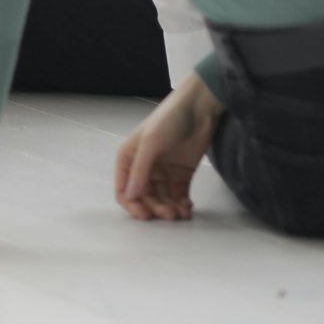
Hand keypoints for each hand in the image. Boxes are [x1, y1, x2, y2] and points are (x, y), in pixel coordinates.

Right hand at [114, 78, 221, 221]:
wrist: (199, 107)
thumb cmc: (169, 120)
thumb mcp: (151, 143)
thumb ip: (140, 171)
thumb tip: (129, 196)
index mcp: (129, 158)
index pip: (124, 190)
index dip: (133, 206)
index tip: (146, 216)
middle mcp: (144, 168)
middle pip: (145, 198)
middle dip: (156, 209)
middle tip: (171, 215)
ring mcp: (163, 172)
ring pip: (162, 199)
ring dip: (170, 209)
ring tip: (183, 213)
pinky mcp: (181, 174)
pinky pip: (178, 195)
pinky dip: (182, 204)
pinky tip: (188, 208)